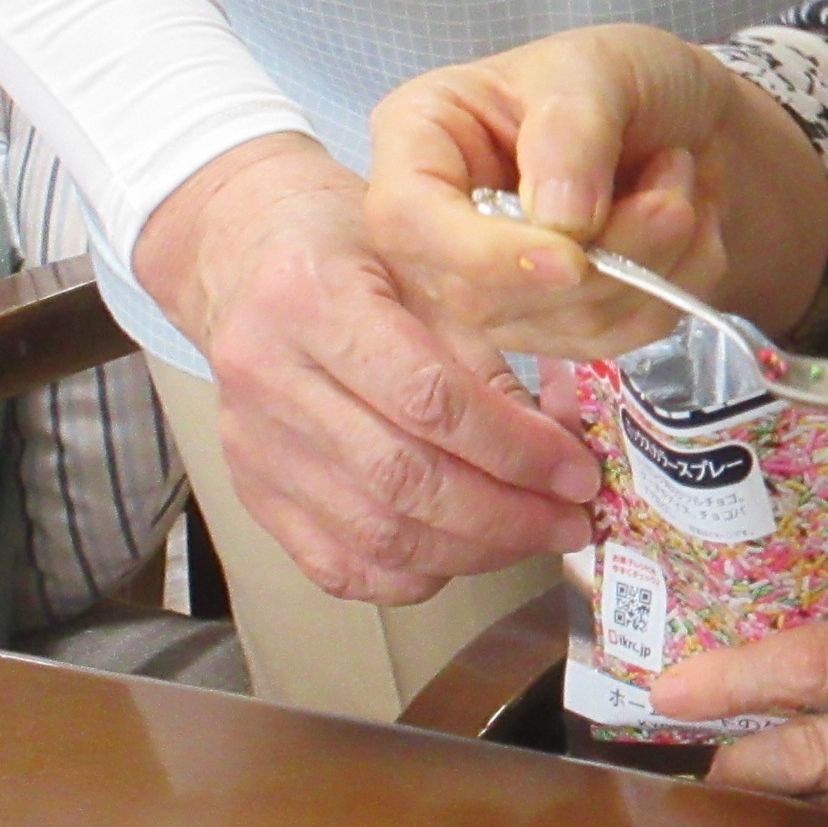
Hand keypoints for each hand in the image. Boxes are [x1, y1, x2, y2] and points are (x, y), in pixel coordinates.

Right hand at [133, 134, 601, 603]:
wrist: (249, 258)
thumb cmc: (356, 252)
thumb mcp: (432, 271)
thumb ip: (491, 362)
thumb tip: (561, 454)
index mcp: (313, 299)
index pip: (429, 399)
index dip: (516, 449)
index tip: (578, 473)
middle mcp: (267, 376)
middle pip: (401, 479)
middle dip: (507, 515)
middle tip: (571, 520)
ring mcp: (252, 444)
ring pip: (374, 534)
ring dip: (473, 551)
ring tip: (534, 535)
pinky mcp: (251, 491)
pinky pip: (339, 566)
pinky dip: (414, 574)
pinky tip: (467, 552)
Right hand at [364, 26, 827, 359]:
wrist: (698, 124)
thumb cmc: (630, 78)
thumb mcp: (599, 69)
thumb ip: (571, 135)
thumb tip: (560, 224)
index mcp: (421, 141)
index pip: (407, 220)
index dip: (482, 254)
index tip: (572, 258)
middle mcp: (442, 225)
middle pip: (479, 295)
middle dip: (597, 262)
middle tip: (672, 198)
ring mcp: (496, 285)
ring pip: (557, 324)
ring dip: (647, 265)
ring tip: (680, 189)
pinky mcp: (555, 323)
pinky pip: (611, 339)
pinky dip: (671, 288)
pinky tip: (686, 230)